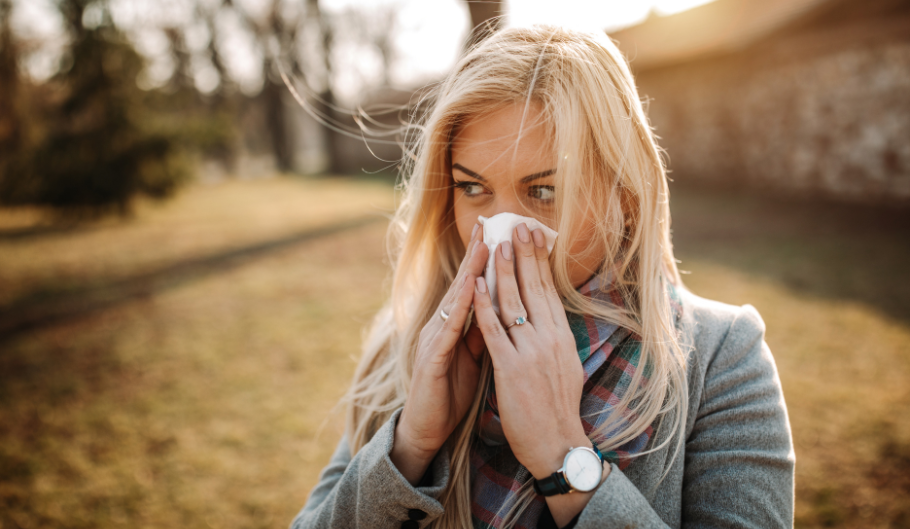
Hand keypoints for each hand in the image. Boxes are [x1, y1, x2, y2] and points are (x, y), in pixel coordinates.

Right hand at [391, 223, 489, 483]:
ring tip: (484, 246)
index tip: (500, 234)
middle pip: (463, 284)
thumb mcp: (474, 358)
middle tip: (490, 225)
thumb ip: (483, 332)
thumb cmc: (449, 391)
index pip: (472, 287)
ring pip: (455, 300)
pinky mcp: (430, 358)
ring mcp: (433, 340)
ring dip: (470, 272)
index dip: (484, 261)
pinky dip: (461, 308)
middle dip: (476, 255)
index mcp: (454, 326)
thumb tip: (501, 310)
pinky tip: (471, 290)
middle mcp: (441, 326)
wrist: (427, 428)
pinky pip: (448, 329)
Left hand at [471, 222, 596, 479]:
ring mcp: (531, 352)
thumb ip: (555, 339)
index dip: (539, 261)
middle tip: (516, 225)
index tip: (533, 236)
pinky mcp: (511, 368)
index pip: (548, 290)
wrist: (557, 444)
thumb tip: (551, 316)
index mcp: (562, 337)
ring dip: (504, 270)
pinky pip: (494, 330)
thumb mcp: (566, 366)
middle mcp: (550, 339)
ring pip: (514, 302)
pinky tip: (477, 284)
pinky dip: (484, 305)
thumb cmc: (558, 409)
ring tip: (497, 244)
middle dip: (524, 255)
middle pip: (534, 288)